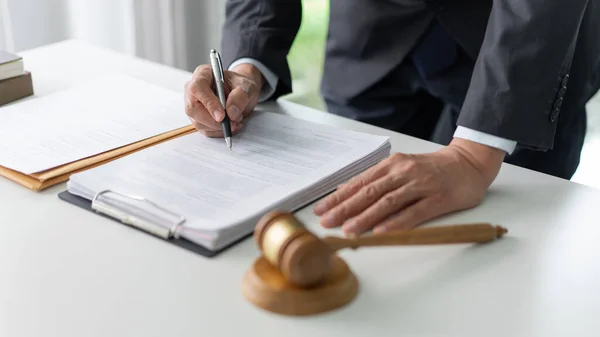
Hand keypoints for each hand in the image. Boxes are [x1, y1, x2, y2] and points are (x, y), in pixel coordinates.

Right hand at [184, 63, 262, 136]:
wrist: (240, 93)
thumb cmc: (240, 85)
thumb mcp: (246, 86)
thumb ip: (240, 96)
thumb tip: (231, 113)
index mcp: (203, 74)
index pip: (198, 88)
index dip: (209, 103)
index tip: (221, 116)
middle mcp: (193, 90)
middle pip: (193, 109)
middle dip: (213, 121)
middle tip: (231, 124)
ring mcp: (193, 105)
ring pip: (198, 122)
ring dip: (218, 127)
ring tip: (236, 121)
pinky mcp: (198, 118)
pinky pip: (204, 130)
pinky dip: (219, 132)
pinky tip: (231, 126)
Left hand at [313, 138, 504, 234]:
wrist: (468, 163)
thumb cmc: (431, 168)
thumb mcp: (400, 168)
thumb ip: (376, 180)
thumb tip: (345, 192)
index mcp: (392, 165)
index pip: (359, 183)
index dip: (338, 197)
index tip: (321, 210)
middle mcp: (403, 172)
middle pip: (369, 193)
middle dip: (345, 209)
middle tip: (327, 223)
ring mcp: (421, 185)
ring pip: (388, 202)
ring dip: (366, 217)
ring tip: (349, 230)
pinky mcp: (438, 198)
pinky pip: (414, 212)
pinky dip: (396, 222)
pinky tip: (381, 231)